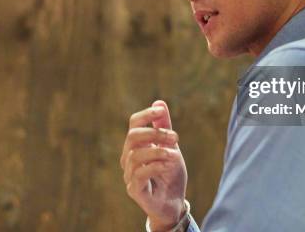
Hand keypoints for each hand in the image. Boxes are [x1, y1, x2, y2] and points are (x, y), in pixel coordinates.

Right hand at [121, 100, 187, 229]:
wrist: (174, 202)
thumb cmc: (170, 174)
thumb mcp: (171, 147)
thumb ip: (164, 127)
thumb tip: (159, 102)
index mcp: (136, 145)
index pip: (133, 123)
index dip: (146, 114)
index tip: (161, 111)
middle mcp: (128, 157)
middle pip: (133, 136)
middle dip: (156, 133)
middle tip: (175, 138)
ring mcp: (129, 174)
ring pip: (136, 155)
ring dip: (158, 151)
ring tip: (174, 155)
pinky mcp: (134, 190)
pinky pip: (139, 174)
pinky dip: (156, 166)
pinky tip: (168, 166)